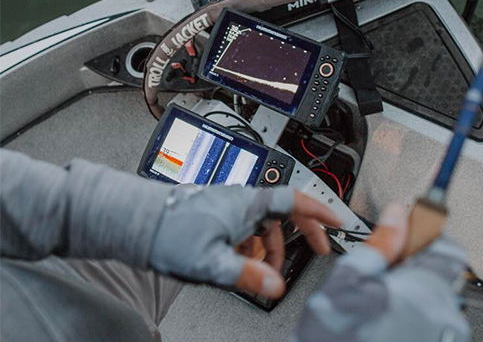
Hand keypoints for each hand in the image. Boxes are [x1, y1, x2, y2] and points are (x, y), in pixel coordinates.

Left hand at [149, 184, 340, 298]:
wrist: (141, 221)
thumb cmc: (171, 233)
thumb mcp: (212, 261)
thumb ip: (248, 274)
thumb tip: (275, 286)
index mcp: (247, 204)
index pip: (294, 200)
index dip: (320, 211)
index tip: (337, 220)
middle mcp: (241, 199)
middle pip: (284, 211)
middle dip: (304, 231)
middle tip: (318, 248)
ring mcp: (230, 204)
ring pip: (264, 223)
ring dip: (273, 245)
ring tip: (266, 269)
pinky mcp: (219, 212)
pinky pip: (247, 226)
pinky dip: (253, 244)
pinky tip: (242, 260)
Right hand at [294, 203, 469, 341]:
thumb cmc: (333, 333)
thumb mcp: (348, 278)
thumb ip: (380, 243)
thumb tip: (395, 216)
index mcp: (420, 293)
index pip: (447, 249)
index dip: (426, 235)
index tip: (409, 232)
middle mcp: (440, 317)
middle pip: (438, 272)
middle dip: (411, 263)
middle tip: (382, 268)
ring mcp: (441, 336)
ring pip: (433, 295)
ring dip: (411, 287)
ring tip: (380, 295)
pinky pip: (432, 318)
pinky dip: (413, 309)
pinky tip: (386, 313)